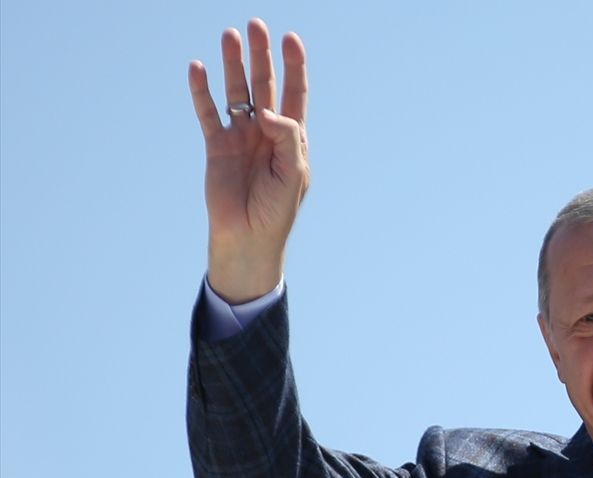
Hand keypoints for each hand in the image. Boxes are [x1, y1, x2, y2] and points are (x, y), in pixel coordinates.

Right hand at [188, 19, 308, 303]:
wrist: (249, 237)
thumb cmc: (277, 209)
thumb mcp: (293, 171)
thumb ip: (287, 137)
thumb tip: (269, 112)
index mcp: (290, 137)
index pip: (294, 93)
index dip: (294, 66)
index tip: (291, 38)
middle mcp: (265, 132)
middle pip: (264, 85)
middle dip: (261, 55)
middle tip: (255, 25)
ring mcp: (240, 136)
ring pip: (236, 93)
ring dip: (233, 65)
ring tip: (228, 35)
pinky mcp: (216, 146)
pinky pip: (208, 113)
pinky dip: (202, 91)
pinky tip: (198, 68)